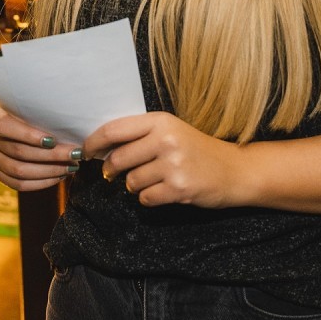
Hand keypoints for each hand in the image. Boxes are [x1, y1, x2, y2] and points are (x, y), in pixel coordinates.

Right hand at [0, 106, 80, 191]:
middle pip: (18, 151)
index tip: (53, 140)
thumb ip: (46, 113)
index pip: (5, 126)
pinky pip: (19, 185)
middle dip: (51, 155)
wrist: (26, 130)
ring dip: (50, 171)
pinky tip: (60, 176)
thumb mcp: (38, 108)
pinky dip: (42, 183)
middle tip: (75, 154)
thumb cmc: (38, 116)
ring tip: (71, 166)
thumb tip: (73, 123)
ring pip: (19, 171)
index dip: (28, 135)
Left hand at [85, 112, 248, 208]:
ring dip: (135, 186)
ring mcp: (173, 165)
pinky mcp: (179, 188)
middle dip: (111, 170)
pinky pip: (145, 199)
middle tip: (113, 173)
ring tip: (153, 180)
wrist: (234, 170)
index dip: (93, 142)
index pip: (114, 130)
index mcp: (161, 121)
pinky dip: (149, 198)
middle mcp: (166, 140)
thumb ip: (139, 135)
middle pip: (118, 159)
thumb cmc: (197, 150)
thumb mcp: (170, 131)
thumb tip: (100, 148)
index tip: (86, 152)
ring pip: (131, 182)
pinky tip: (164, 191)